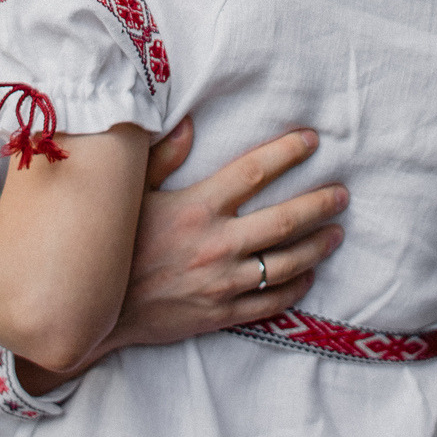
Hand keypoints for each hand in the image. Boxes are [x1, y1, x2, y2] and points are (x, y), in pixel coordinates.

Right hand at [107, 119, 346, 348]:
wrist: (94, 312)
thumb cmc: (113, 246)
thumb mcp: (130, 195)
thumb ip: (161, 157)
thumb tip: (188, 123)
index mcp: (197, 208)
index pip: (254, 172)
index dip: (287, 152)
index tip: (312, 140)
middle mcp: (216, 244)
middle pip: (284, 220)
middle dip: (320, 204)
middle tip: (342, 193)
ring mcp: (223, 282)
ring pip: (287, 262)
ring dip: (318, 245)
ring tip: (337, 231)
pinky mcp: (222, 314)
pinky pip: (271, 301)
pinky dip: (297, 286)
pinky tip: (309, 274)